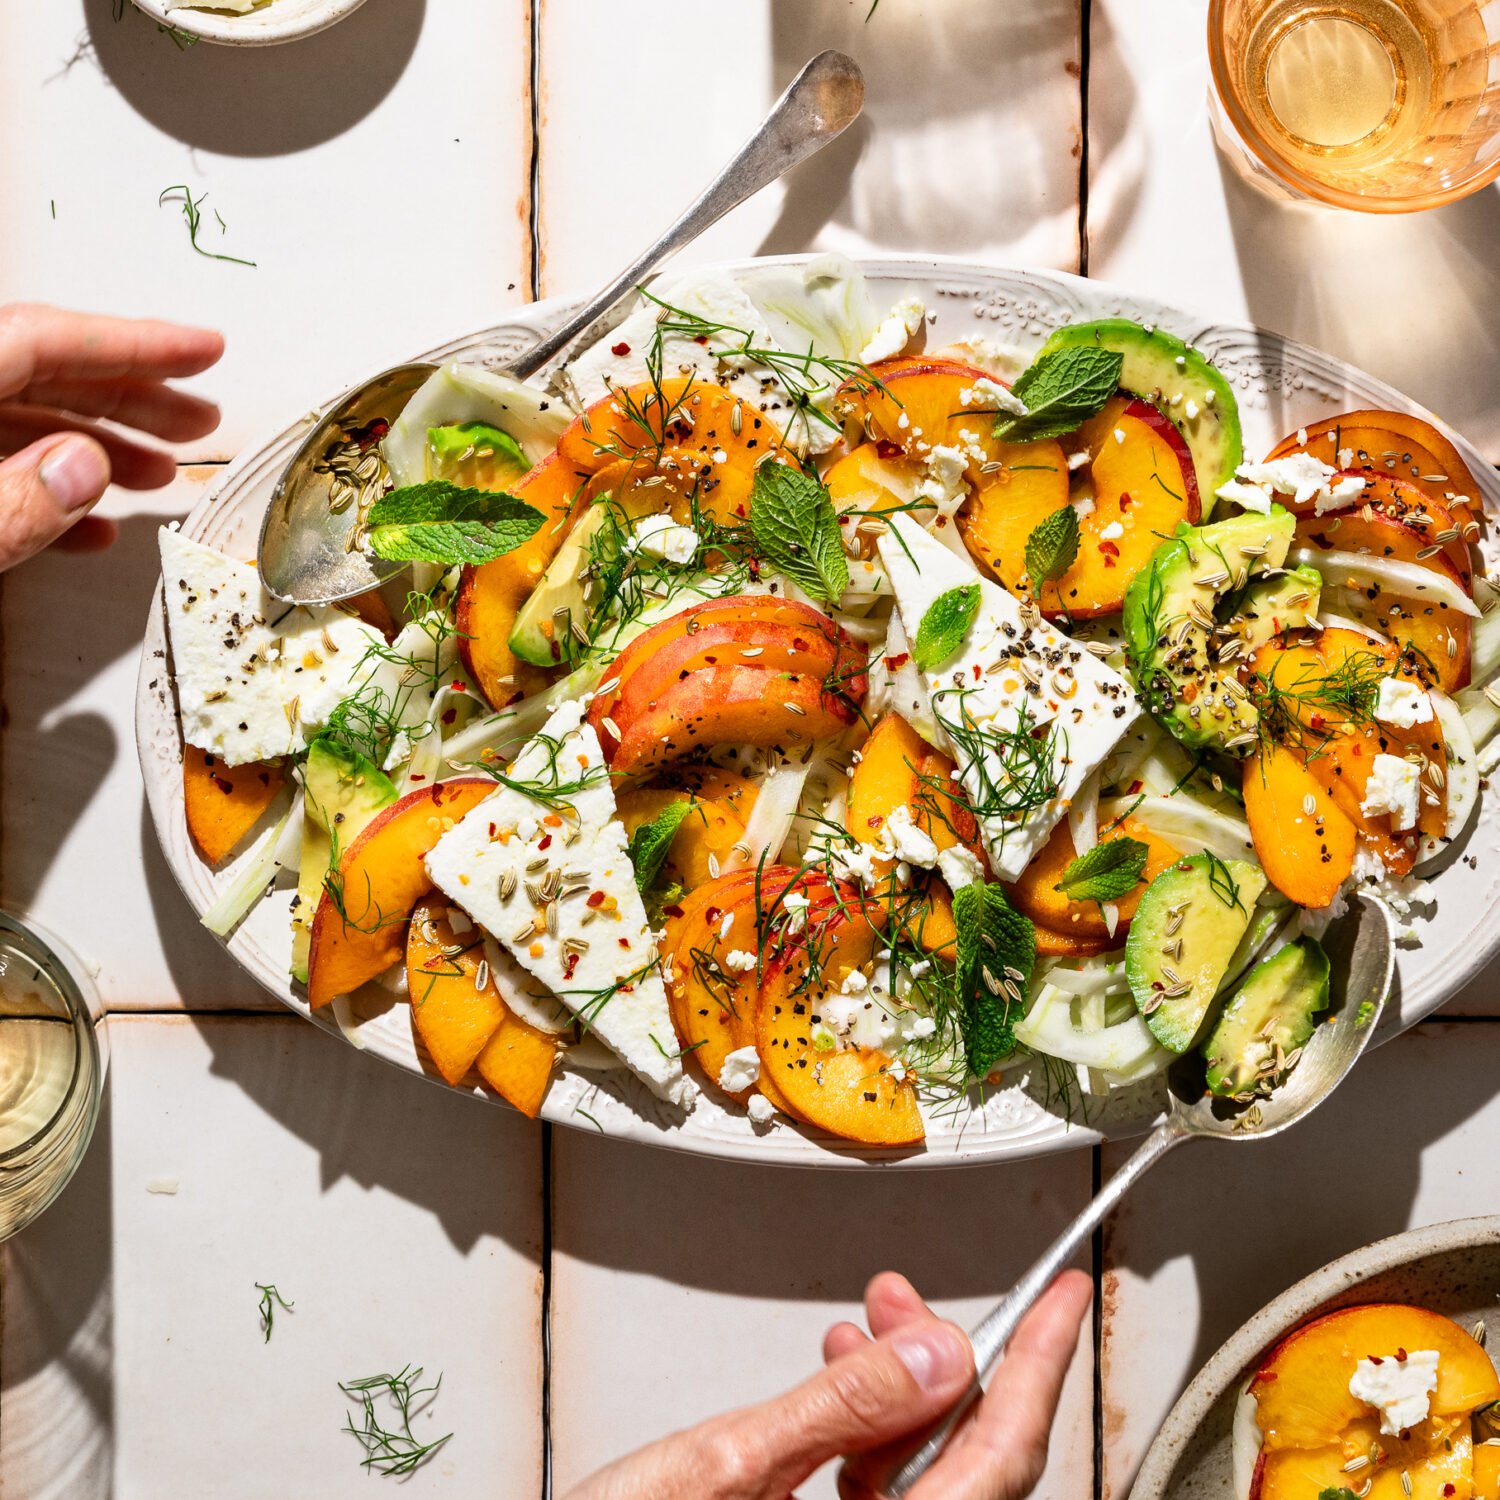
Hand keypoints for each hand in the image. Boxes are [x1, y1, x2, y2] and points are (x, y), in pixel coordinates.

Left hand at [0, 304, 223, 568]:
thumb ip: (15, 500)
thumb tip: (84, 468)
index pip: (44, 340)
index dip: (134, 344)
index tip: (203, 349)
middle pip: (44, 376)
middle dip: (133, 398)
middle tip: (199, 417)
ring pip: (26, 424)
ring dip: (101, 450)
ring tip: (161, 473)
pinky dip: (47, 496)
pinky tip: (93, 527)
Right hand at [562, 1269, 1090, 1499]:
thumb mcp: (724, 1464)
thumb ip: (841, 1409)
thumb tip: (936, 1352)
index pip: (998, 1457)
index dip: (1039, 1364)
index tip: (1067, 1299)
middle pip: (968, 1462)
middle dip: (946, 1360)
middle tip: (908, 1291)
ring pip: (929, 1471)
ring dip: (904, 1388)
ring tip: (866, 1319)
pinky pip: (887, 1491)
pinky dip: (871, 1427)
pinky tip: (842, 1378)